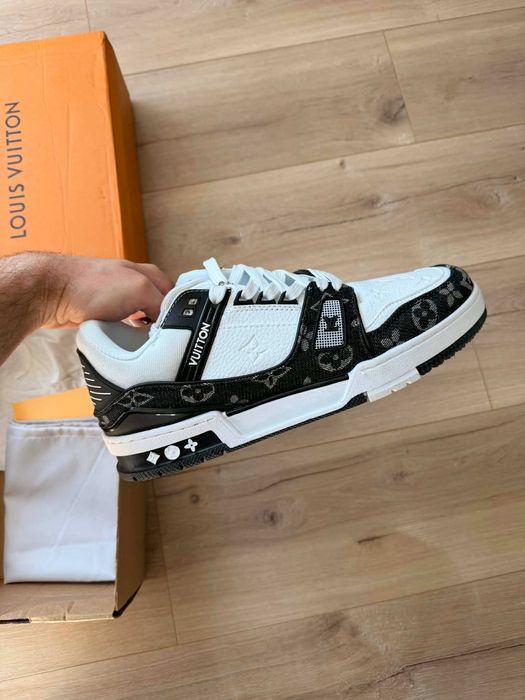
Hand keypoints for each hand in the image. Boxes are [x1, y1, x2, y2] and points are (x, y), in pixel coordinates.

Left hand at [17, 253, 173, 327]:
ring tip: (147, 343)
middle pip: (160, 309)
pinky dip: (128, 334)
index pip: (176, 296)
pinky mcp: (103, 312)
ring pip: (143, 319)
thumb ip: (161, 304)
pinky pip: (124, 326)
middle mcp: (135, 284)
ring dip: (145, 331)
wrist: (51, 292)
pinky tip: (128, 341)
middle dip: (162, 324)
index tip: (180, 332)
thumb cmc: (92, 286)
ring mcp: (118, 298)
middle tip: (164, 340)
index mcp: (148, 274)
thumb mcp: (139, 290)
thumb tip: (169, 323)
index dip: (180, 314)